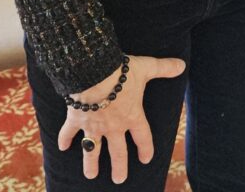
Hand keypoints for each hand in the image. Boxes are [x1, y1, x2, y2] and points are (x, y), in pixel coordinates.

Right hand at [58, 54, 185, 183]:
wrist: (93, 72)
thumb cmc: (122, 71)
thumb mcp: (146, 68)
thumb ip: (164, 68)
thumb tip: (182, 65)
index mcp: (132, 116)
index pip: (142, 136)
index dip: (145, 148)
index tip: (146, 159)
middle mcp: (113, 126)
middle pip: (118, 151)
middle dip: (119, 166)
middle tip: (120, 178)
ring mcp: (93, 125)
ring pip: (92, 150)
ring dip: (91, 163)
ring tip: (91, 176)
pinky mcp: (76, 119)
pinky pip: (69, 132)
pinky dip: (65, 139)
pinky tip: (62, 148)